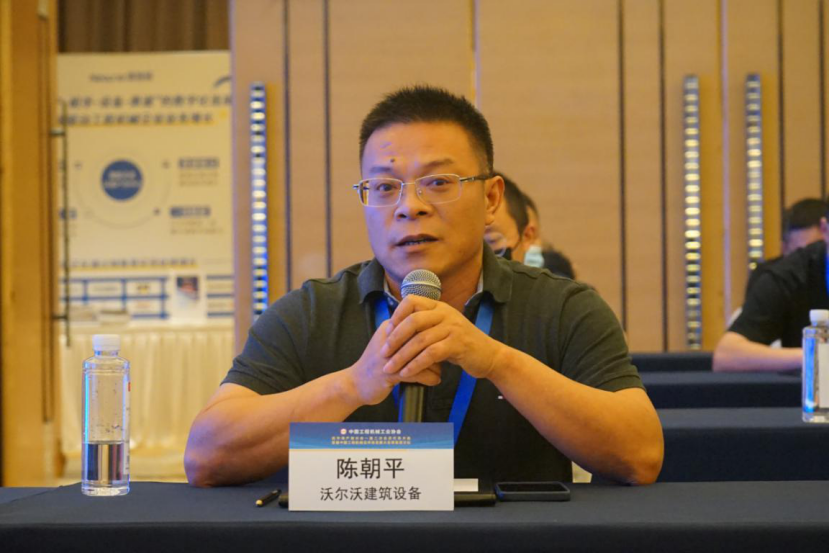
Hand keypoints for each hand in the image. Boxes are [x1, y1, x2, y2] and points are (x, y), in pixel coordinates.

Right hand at [346, 320, 442, 406]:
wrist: (354, 384)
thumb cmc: (374, 363)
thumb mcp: (387, 342)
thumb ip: (404, 334)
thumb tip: (428, 331)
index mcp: (389, 327)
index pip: (417, 322)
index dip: (432, 332)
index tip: (440, 341)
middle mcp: (390, 338)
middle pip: (422, 337)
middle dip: (436, 348)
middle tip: (445, 356)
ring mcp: (390, 356)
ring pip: (423, 355)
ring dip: (435, 365)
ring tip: (440, 371)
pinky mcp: (391, 373)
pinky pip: (419, 373)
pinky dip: (430, 378)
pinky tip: (435, 381)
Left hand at [380, 295, 502, 380]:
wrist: (489, 355)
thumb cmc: (460, 344)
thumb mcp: (442, 328)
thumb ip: (424, 325)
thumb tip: (395, 328)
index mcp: (438, 306)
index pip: (412, 301)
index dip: (396, 314)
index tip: (386, 331)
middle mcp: (445, 313)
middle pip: (413, 321)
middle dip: (395, 338)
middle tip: (383, 352)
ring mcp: (452, 328)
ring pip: (420, 340)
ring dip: (402, 356)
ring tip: (390, 368)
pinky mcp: (457, 344)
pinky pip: (431, 354)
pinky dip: (416, 364)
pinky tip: (407, 373)